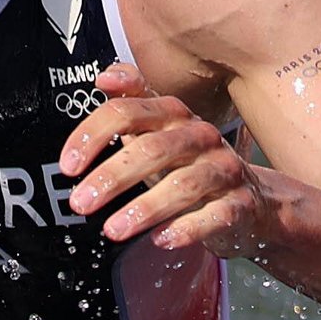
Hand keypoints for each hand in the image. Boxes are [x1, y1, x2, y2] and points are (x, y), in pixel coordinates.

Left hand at [59, 64, 276, 255]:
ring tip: (113, 230)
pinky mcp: (241, 203)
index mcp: (174, 115)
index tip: (68, 166)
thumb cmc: (191, 165)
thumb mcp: (159, 132)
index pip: (128, 112)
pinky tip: (161, 240)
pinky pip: (216, 215)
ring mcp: (224, 170)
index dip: (92, 136)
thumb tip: (104, 78)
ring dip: (144, 208)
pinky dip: (186, 228)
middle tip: (80, 203)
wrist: (252, 199)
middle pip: (151, 149)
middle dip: (111, 177)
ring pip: (183, 185)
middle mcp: (200, 136)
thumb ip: (131, 104)